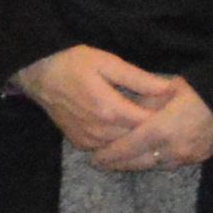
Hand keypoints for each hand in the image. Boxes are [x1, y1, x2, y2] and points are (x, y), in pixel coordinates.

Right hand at [14, 45, 171, 160]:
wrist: (39, 75)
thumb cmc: (73, 64)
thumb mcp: (108, 63)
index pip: (149, 122)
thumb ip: (139, 79)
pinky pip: (107, 148)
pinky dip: (118, 141)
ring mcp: (89, 139)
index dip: (164, 115)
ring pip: (124, 146)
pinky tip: (123, 128)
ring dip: (136, 136)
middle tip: (163, 114)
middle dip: (153, 127)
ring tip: (144, 121)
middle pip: (138, 137)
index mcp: (110, 110)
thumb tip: (168, 88)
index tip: (173, 106)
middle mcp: (100, 130)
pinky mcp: (80, 143)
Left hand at [93, 76, 212, 170]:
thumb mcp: (168, 88)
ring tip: (120, 162)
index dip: (109, 155)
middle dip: (117, 164)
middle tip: (101, 163)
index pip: (127, 148)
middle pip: (137, 162)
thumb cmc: (202, 89)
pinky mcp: (198, 158)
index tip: (94, 158)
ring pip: (153, 165)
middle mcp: (172, 148)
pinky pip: (171, 165)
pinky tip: (147, 158)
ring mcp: (187, 156)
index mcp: (161, 129)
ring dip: (135, 165)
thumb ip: (144, 101)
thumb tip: (125, 108)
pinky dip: (155, 162)